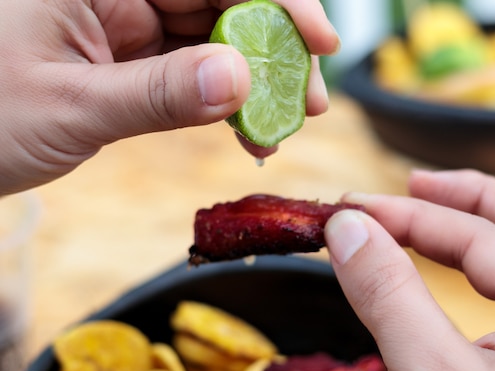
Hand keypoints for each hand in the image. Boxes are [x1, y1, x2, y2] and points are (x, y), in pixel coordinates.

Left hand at [0, 0, 337, 194]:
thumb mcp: (69, 107)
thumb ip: (156, 94)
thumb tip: (239, 82)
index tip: (319, 40)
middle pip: (223, 0)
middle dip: (276, 48)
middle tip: (310, 98)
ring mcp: (126, 23)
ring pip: (216, 38)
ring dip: (257, 81)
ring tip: (286, 122)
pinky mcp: (131, 59)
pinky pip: (194, 73)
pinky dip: (225, 101)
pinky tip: (249, 128)